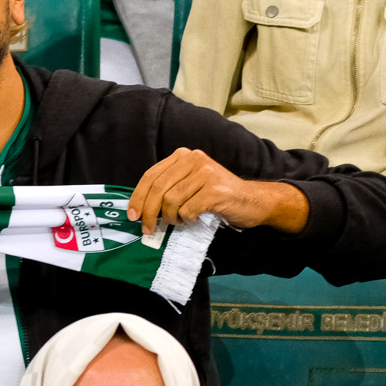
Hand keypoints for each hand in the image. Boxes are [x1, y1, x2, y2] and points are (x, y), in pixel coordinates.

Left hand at [128, 148, 309, 235]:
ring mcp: (205, 173)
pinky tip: (194, 219)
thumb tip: (140, 207)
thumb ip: (168, 187)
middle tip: (148, 229)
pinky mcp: (214, 190)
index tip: (132, 215)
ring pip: (170, 201)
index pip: (151, 176)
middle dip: (149, 212)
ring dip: (171, 218)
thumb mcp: (190, 183)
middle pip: (158, 189)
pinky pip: (187, 210)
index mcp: (183, 156)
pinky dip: (186, 219)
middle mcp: (193, 159)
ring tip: (179, 220)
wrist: (252, 201)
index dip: (138, 197)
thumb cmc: (217, 196)